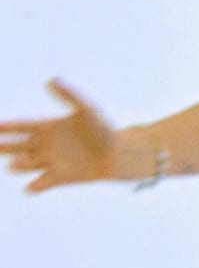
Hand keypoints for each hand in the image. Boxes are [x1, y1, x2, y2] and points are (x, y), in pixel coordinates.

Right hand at [0, 81, 119, 190]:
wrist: (118, 154)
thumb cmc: (104, 129)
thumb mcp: (87, 109)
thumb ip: (70, 95)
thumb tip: (53, 80)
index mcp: (48, 127)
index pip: (21, 126)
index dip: (6, 127)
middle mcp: (44, 144)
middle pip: (16, 146)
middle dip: (2, 146)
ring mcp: (50, 162)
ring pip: (26, 164)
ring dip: (19, 165)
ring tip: (15, 164)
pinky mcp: (59, 178)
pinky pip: (41, 183)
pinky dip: (35, 186)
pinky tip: (31, 187)